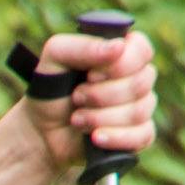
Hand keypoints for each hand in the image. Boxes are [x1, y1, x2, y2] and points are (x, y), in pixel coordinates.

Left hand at [18, 28, 157, 175]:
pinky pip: (143, 136)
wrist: (41, 132)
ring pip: (139, 111)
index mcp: (123, 53)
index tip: (90, 74)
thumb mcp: (55, 58)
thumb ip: (82, 46)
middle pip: (140, 83)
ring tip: (76, 119)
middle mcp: (137, 78)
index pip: (142, 50)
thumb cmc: (51, 89)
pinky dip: (116, 138)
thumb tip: (118, 47)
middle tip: (76, 97)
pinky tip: (96, 138)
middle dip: (100, 95)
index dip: (119, 64)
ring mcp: (141, 107)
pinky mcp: (139, 135)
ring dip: (99, 117)